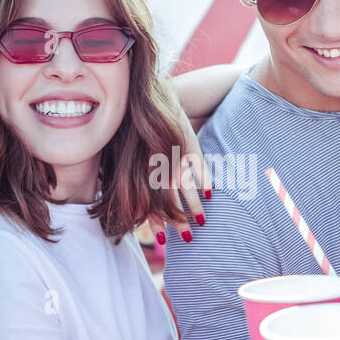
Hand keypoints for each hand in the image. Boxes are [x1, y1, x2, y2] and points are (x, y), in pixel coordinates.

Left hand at [144, 89, 210, 245]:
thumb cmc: (138, 132)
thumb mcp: (129, 158)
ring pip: (187, 185)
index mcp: (143, 168)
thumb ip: (132, 182)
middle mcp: (159, 163)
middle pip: (171, 198)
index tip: (164, 239)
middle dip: (180, 220)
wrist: (152, 100)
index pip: (149, 199)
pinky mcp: (189, 143)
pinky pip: (200, 166)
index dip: (156, 221)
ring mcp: (176, 154)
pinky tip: (210, 194)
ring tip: (203, 220)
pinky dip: (205, 180)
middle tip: (189, 237)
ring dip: (195, 205)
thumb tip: (132, 208)